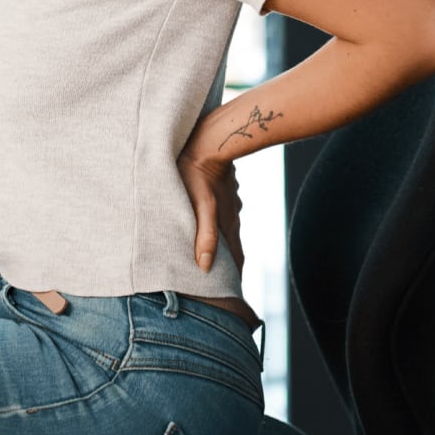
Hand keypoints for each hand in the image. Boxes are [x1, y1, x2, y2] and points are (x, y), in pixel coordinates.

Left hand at [176, 149, 244, 276]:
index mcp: (227, 223)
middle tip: (223, 280)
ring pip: (225, 227)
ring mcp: (228, 201)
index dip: (235, 276)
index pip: (236, 258)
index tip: (234, 295)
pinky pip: (220, 211)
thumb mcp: (201, 206)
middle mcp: (232, 215)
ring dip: (221, 242)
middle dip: (228, 263)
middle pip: (232, 245)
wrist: (211, 138)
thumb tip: (205, 267)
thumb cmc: (198, 172)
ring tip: (213, 254)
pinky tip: (209, 221)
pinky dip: (216, 224)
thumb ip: (205, 236)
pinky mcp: (222, 188)